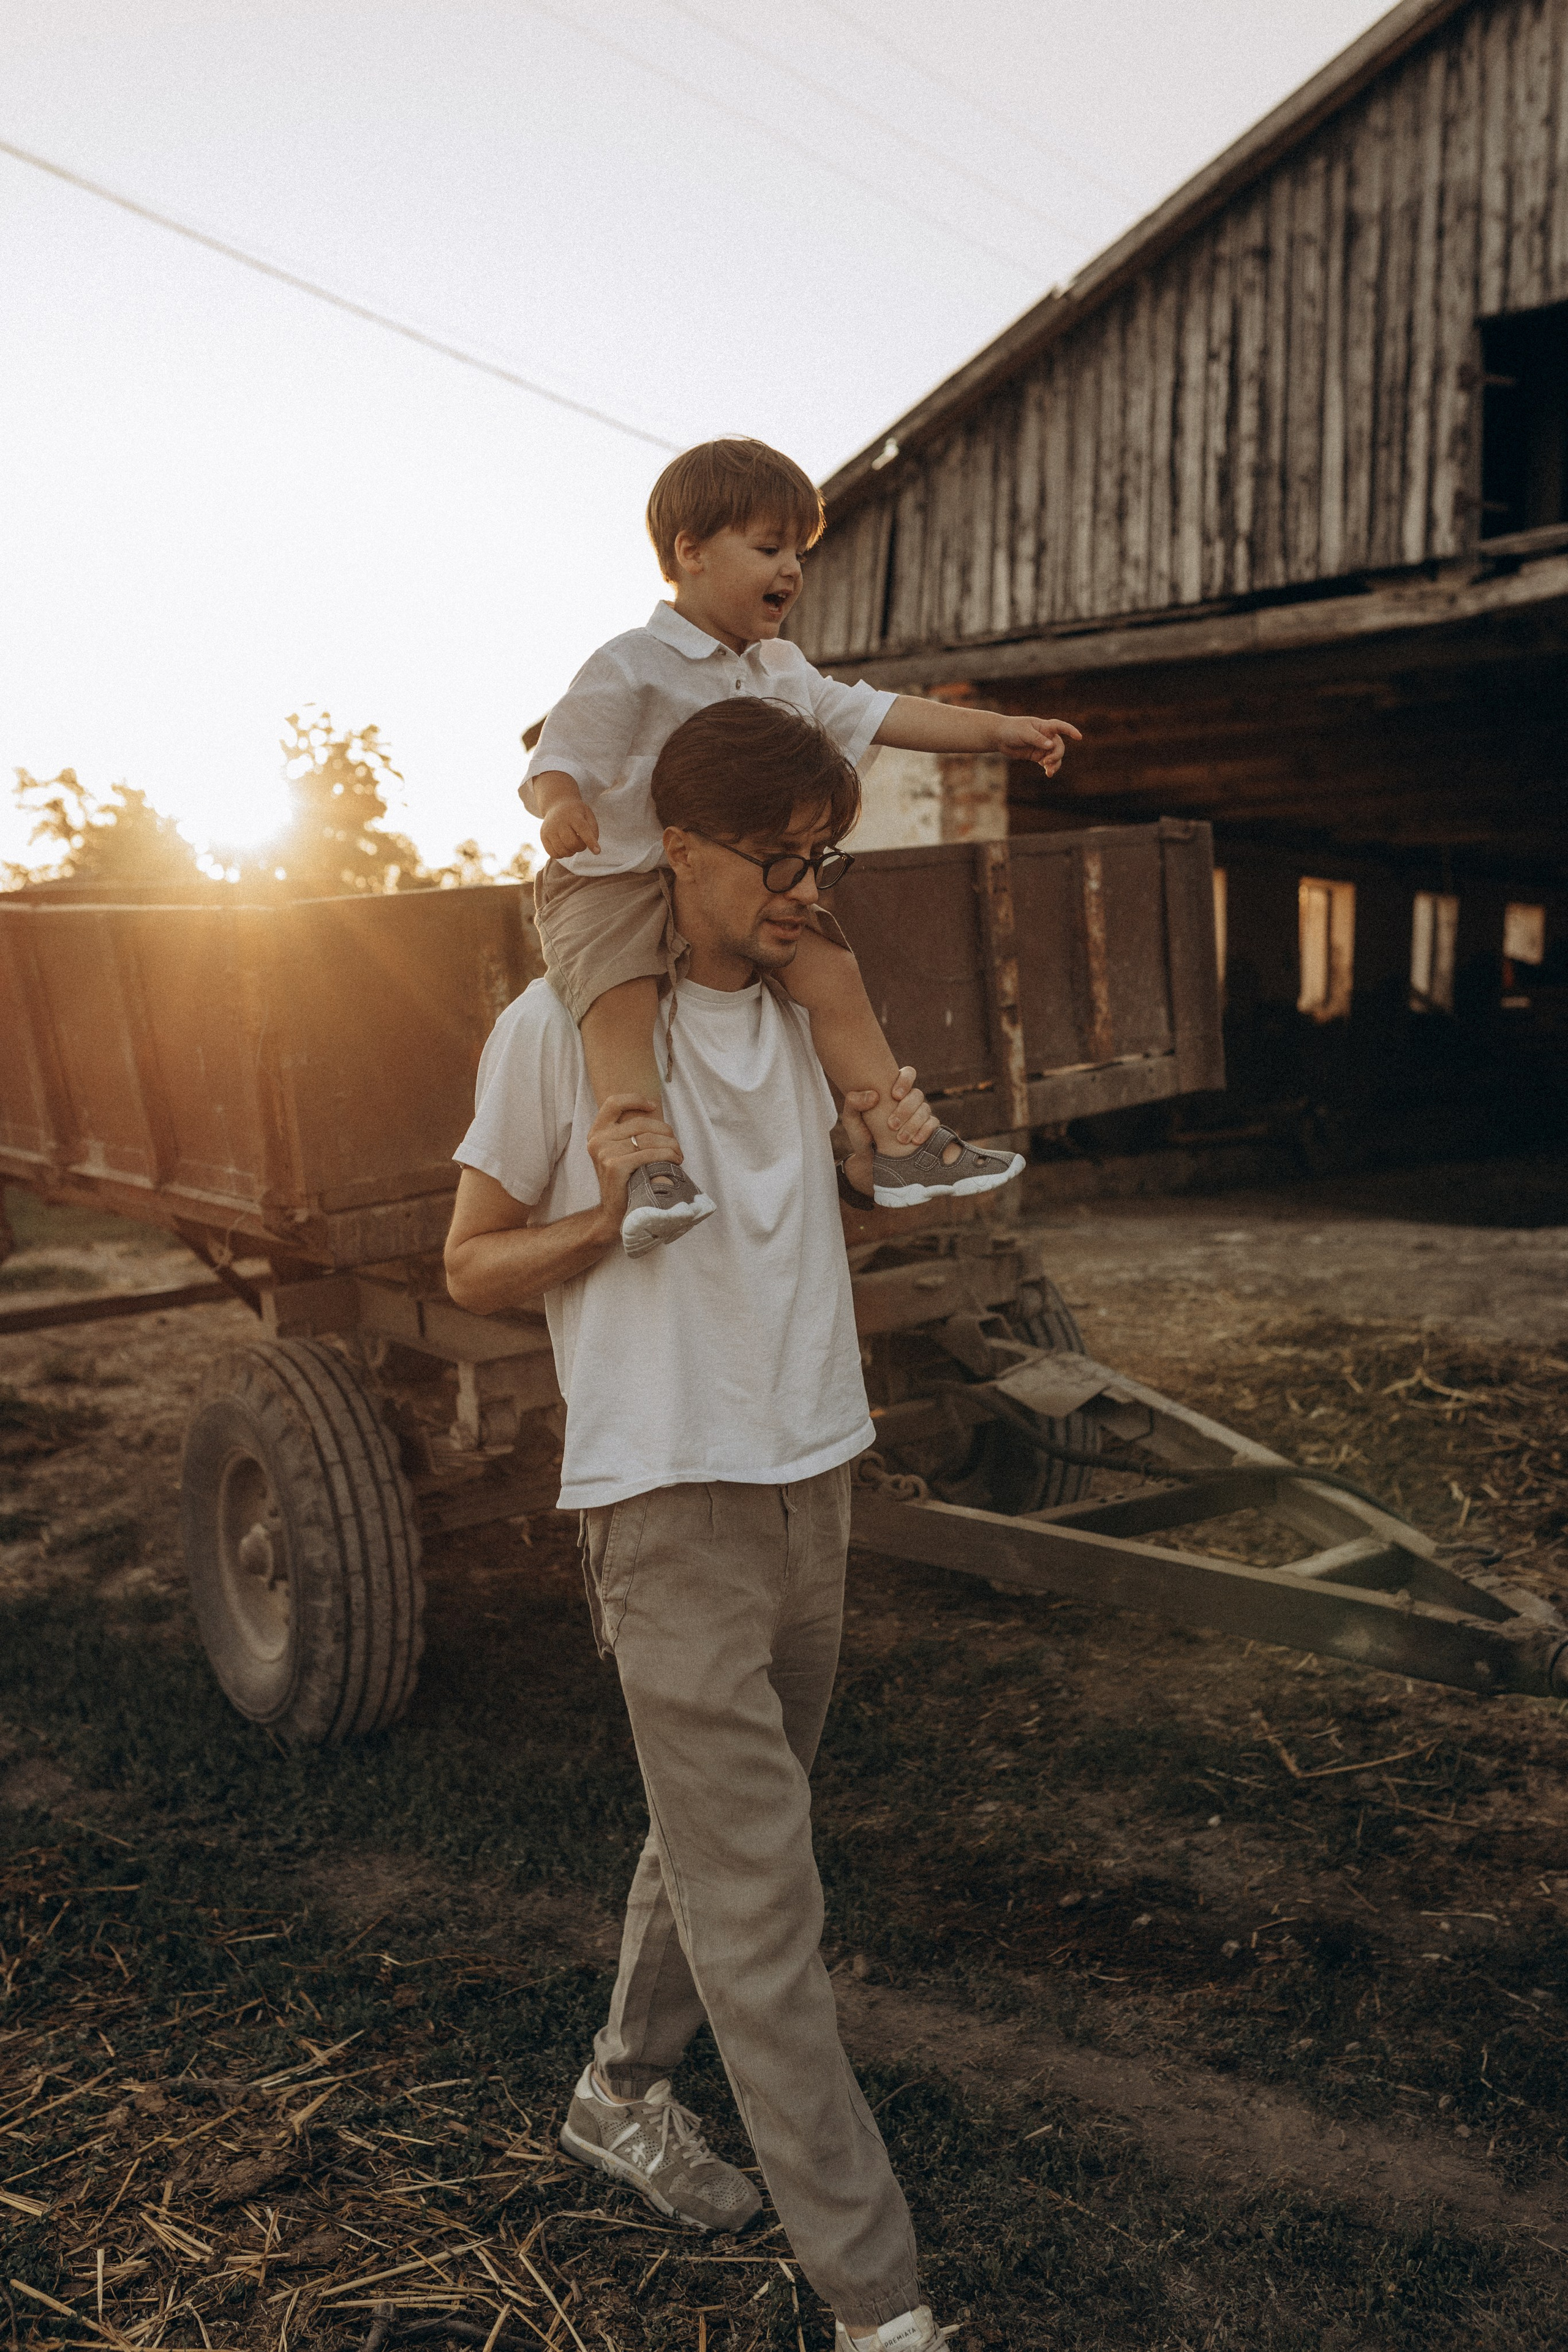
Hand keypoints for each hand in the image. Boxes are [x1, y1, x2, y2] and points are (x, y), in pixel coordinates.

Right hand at [540, 797, 600, 858]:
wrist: (557, 804)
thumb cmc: (576, 813)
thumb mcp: (588, 815)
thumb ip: (593, 830)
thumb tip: (594, 848)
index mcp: (573, 815)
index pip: (583, 830)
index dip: (590, 842)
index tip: (597, 851)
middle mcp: (559, 822)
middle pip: (572, 844)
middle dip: (580, 847)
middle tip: (581, 841)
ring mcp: (549, 829)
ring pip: (563, 851)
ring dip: (571, 852)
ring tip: (572, 843)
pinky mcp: (543, 836)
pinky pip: (553, 854)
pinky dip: (562, 854)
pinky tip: (564, 846)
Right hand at [585, 1094, 680, 1233]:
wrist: (614, 1213)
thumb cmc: (624, 1181)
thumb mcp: (618, 1153)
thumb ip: (627, 1134)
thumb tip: (655, 1117)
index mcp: (596, 1133)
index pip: (613, 1103)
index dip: (635, 1099)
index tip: (653, 1107)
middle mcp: (597, 1141)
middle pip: (640, 1123)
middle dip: (665, 1132)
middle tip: (676, 1145)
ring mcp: (604, 1154)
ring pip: (648, 1139)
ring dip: (671, 1145)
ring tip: (678, 1155)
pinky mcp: (615, 1167)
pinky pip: (649, 1154)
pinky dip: (667, 1156)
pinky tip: (674, 1162)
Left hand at [839, 1067, 936, 1197]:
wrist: (871, 1161)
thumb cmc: (861, 1136)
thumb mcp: (851, 1120)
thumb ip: (853, 1102)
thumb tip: (874, 1095)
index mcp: (892, 1091)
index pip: (908, 1074)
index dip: (905, 1080)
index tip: (894, 1095)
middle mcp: (909, 1100)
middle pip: (917, 1094)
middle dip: (905, 1109)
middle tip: (891, 1125)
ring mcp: (919, 1114)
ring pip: (925, 1109)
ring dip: (913, 1124)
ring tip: (900, 1139)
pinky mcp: (927, 1129)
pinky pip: (933, 1124)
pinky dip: (925, 1131)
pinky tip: (915, 1141)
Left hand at [991, 714, 1081, 775]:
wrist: (999, 737)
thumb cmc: (1011, 730)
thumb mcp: (1024, 733)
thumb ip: (1037, 739)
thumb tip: (1050, 746)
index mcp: (1044, 727)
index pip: (1061, 727)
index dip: (1071, 731)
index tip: (1079, 737)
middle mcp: (1046, 736)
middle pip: (1059, 746)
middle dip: (1056, 755)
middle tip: (1046, 762)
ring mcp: (1042, 747)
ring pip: (1055, 756)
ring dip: (1054, 764)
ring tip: (1049, 772)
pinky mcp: (1037, 756)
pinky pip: (1047, 763)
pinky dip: (1050, 768)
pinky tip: (1048, 773)